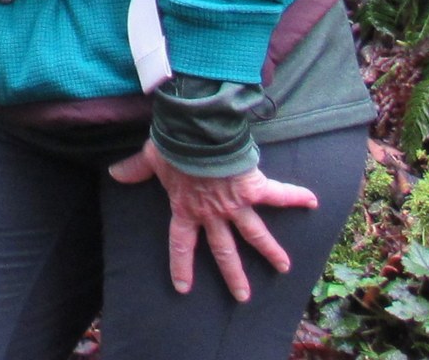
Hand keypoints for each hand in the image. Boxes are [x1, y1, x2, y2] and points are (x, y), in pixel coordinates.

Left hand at [108, 140, 318, 300]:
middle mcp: (212, 213)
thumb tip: (114, 173)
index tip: (183, 288)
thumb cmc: (172, 145)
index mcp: (186, 208)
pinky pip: (279, 194)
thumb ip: (135, 169)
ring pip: (255, 235)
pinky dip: (296, 196)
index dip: (182, 265)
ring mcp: (235, 204)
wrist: (195, 132)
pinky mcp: (253, 188)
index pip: (182, 243)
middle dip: (233, 274)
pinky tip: (314, 201)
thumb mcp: (150, 158)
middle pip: (223, 250)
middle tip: (243, 296)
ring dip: (270, 251)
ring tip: (284, 268)